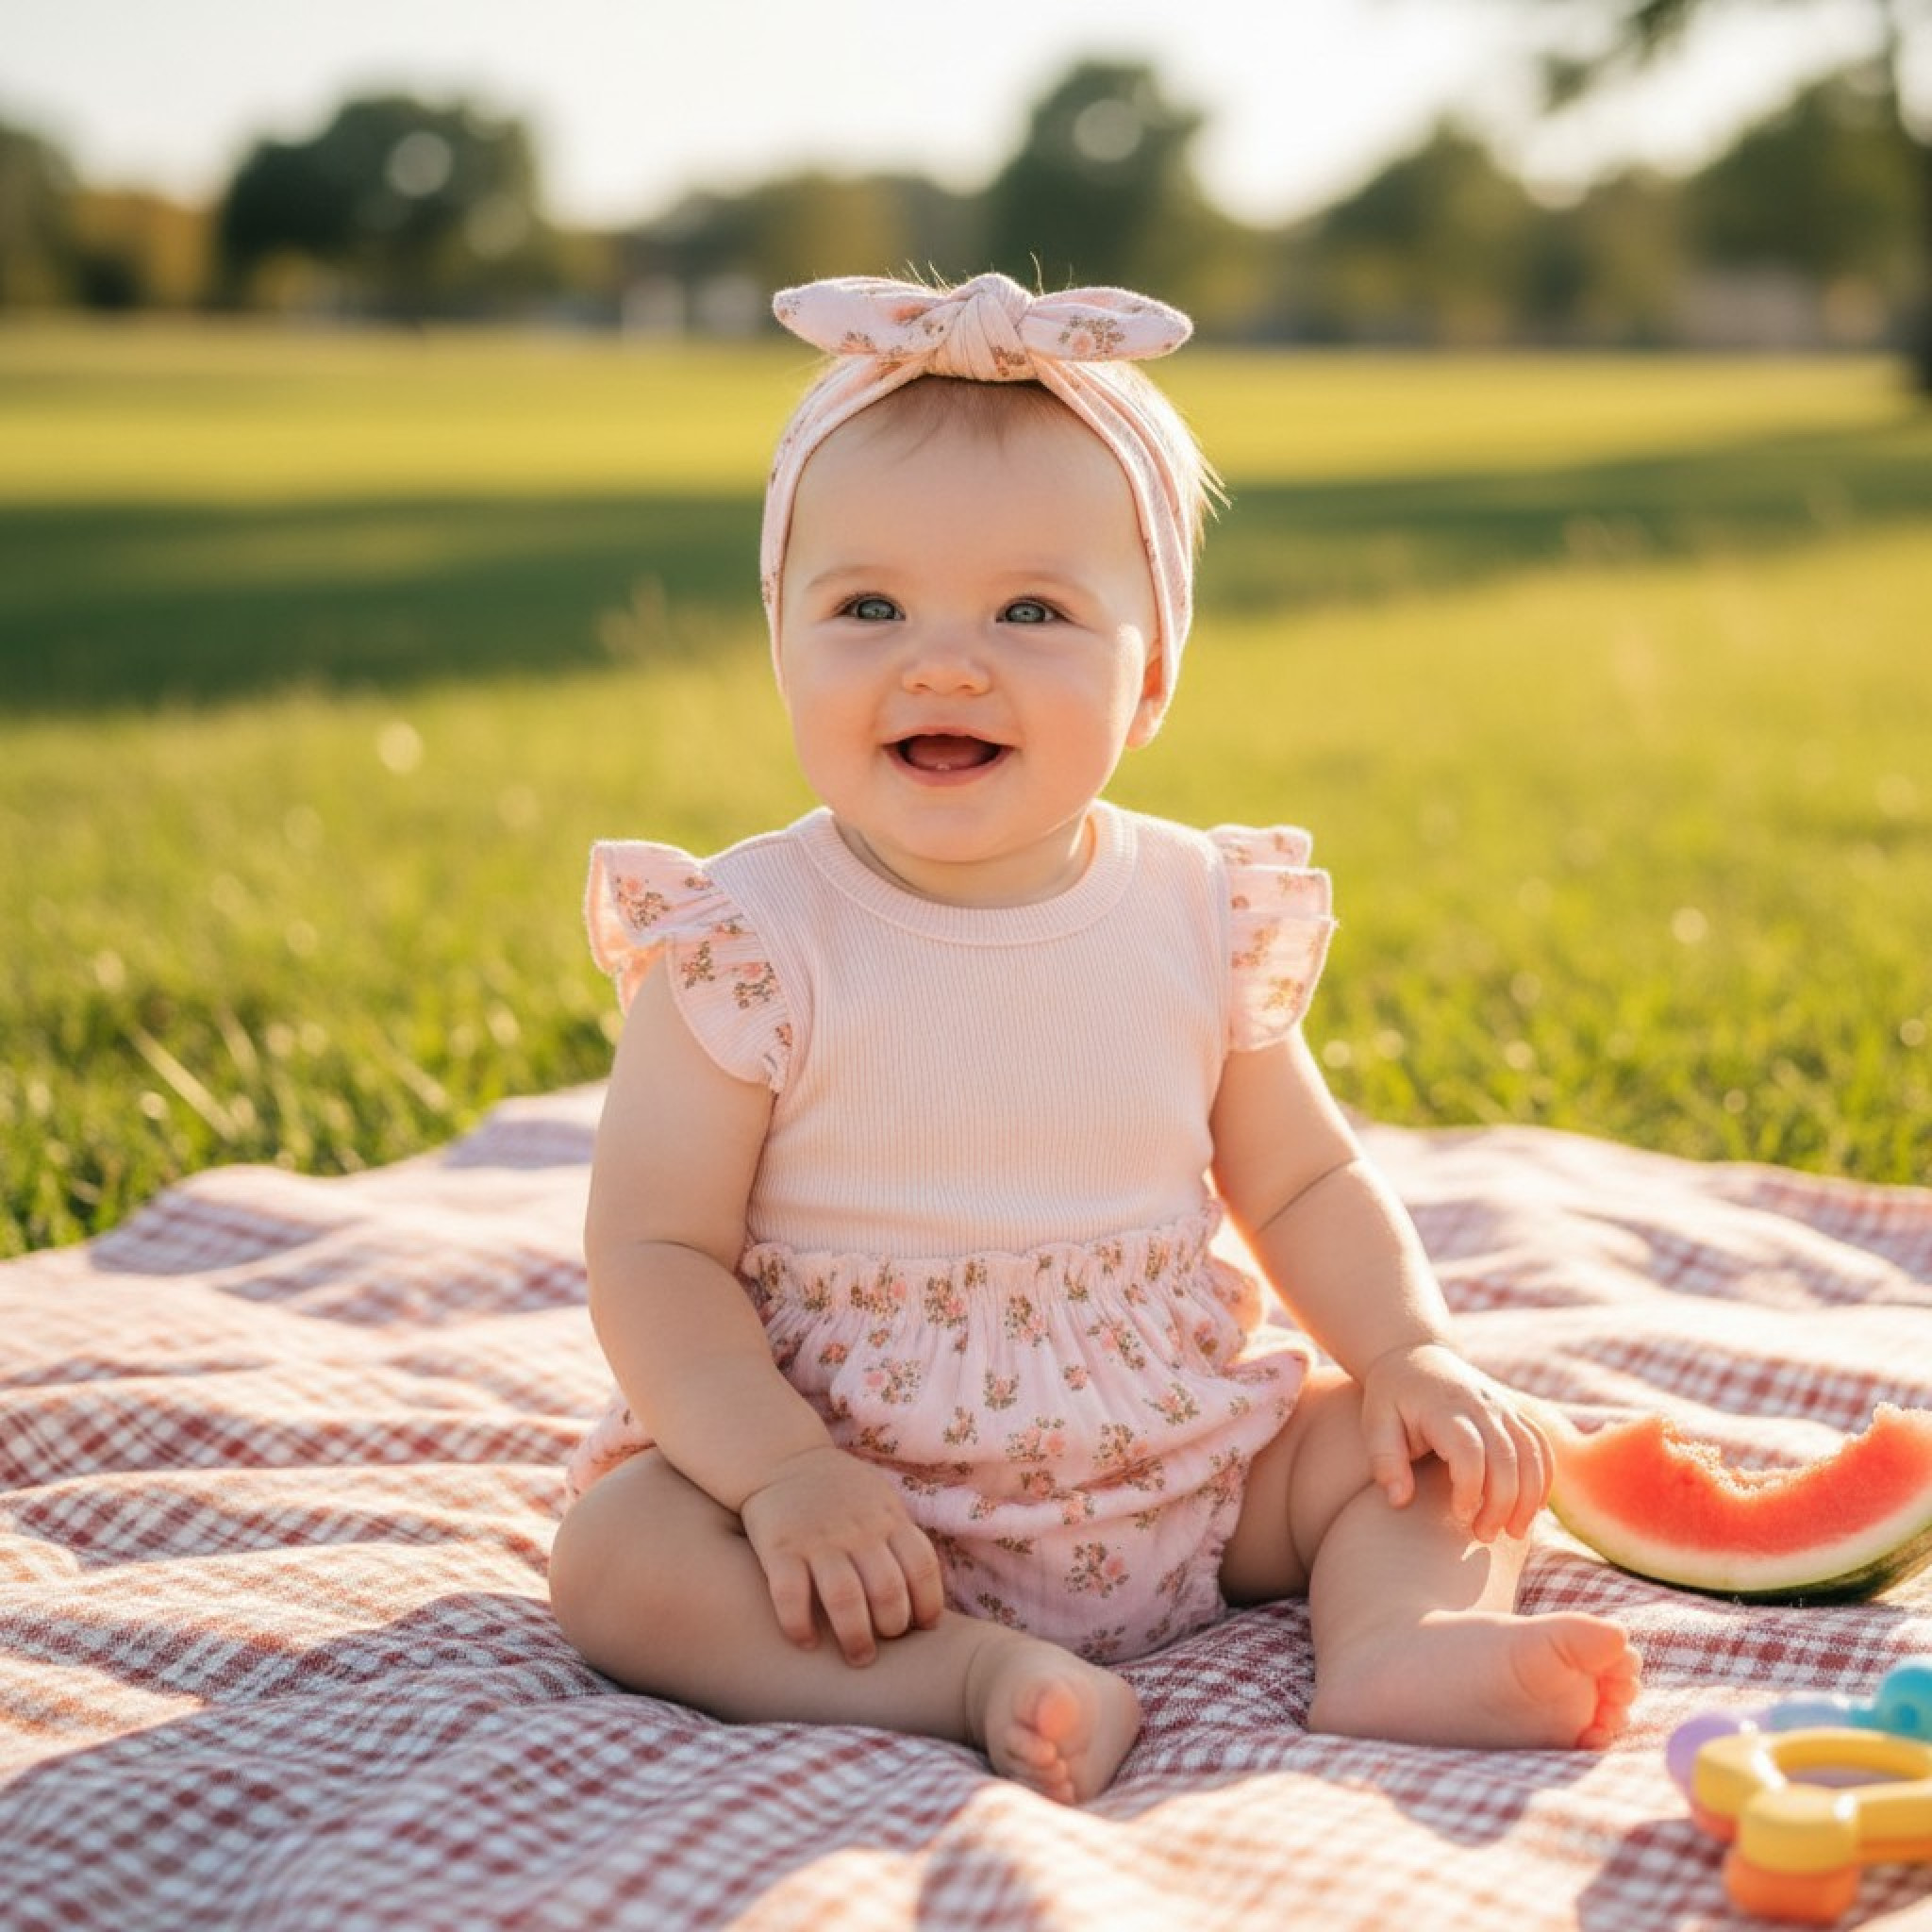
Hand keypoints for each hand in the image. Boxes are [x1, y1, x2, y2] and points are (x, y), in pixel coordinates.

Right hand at [738, 1444, 945, 1663]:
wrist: (780, 1458)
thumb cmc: (839, 1490)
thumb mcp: (881, 1501)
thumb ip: (900, 1538)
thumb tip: (926, 1594)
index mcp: (887, 1518)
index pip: (921, 1566)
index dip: (928, 1603)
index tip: (923, 1627)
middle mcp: (857, 1530)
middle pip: (887, 1588)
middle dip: (893, 1626)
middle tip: (887, 1643)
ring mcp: (817, 1539)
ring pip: (845, 1598)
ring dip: (855, 1636)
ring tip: (858, 1657)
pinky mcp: (779, 1548)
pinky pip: (790, 1595)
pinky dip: (799, 1625)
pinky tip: (806, 1642)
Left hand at [1357, 1343, 1552, 1540]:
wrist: (1414, 1356)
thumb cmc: (1392, 1397)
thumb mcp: (1375, 1423)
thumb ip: (1384, 1460)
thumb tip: (1399, 1500)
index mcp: (1443, 1407)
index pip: (1469, 1451)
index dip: (1470, 1488)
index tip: (1460, 1515)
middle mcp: (1480, 1404)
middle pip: (1506, 1457)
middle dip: (1502, 1503)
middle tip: (1484, 1536)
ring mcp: (1502, 1407)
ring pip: (1532, 1453)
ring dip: (1530, 1497)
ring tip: (1514, 1533)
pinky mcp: (1515, 1413)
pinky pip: (1541, 1446)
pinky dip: (1544, 1479)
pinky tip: (1534, 1509)